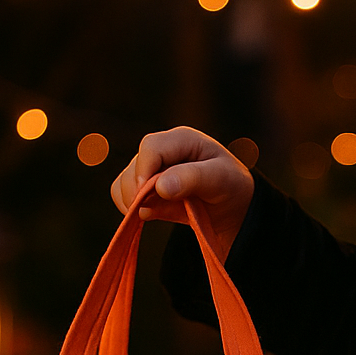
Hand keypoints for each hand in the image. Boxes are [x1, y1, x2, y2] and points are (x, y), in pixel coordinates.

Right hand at [110, 127, 253, 262]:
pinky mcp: (144, 186)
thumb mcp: (221, 180)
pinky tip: (152, 214)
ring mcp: (151, 168)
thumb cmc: (231, 186)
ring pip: (124, 182)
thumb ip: (193, 179)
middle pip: (134, 167)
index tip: (147, 197)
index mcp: (182, 140)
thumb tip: (160, 187)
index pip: (151, 148)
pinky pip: (122, 195)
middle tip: (157, 211)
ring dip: (135, 202)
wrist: (232, 205)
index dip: (144, 172)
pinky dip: (132, 208)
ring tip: (160, 213)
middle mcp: (163, 150)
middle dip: (140, 192)